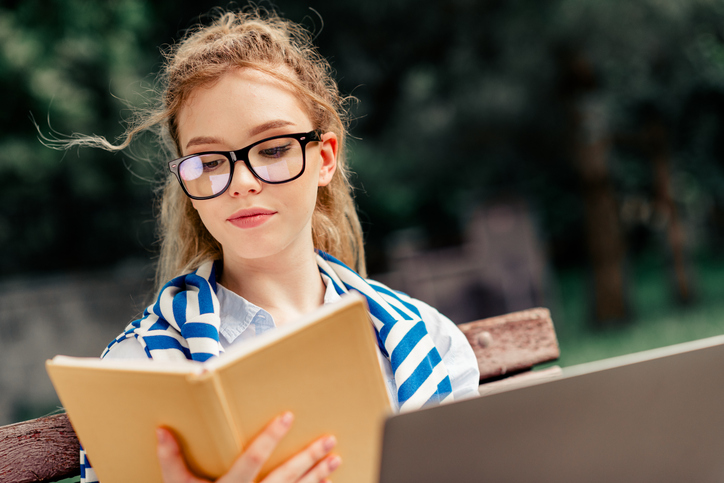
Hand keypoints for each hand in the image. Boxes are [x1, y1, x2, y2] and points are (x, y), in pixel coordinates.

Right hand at [156, 412, 340, 482]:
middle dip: (309, 457)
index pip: (253, 458)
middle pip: (285, 476)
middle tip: (329, 439)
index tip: (288, 416)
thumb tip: (162, 430)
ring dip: (318, 475)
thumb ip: (171, 459)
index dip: (270, 437)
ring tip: (335, 458)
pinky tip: (325, 482)